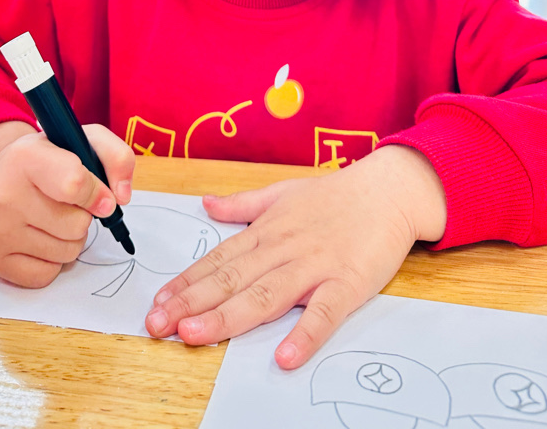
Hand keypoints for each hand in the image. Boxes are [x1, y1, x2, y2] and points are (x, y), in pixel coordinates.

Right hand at [0, 121, 134, 287]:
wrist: (7, 174)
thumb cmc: (53, 159)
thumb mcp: (87, 141)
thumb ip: (117, 158)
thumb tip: (120, 197)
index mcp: (28, 157)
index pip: (74, 184)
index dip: (98, 194)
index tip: (102, 197)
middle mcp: (5, 194)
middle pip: (77, 226)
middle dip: (84, 216)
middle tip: (67, 201)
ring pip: (67, 252)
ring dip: (71, 239)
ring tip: (53, 216)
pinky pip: (48, 274)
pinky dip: (54, 261)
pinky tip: (40, 236)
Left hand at [145, 146, 446, 367]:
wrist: (388, 190)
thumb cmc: (335, 195)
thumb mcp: (282, 192)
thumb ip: (243, 204)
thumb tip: (206, 204)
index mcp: (266, 231)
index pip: (217, 260)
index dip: (186, 282)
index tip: (158, 302)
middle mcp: (283, 249)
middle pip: (231, 280)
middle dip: (191, 304)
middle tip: (157, 325)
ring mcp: (314, 266)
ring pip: (265, 296)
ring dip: (228, 317)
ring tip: (195, 335)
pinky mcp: (348, 283)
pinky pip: (324, 312)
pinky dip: (305, 334)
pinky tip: (286, 356)